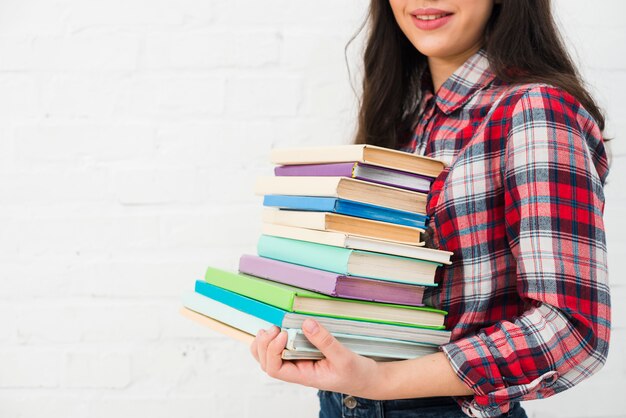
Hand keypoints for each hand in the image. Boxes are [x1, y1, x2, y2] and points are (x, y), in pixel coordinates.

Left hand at [250, 318, 380, 397]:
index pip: (276, 370)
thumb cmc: (356, 374)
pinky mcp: (305, 355)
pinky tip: (281, 330)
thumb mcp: (344, 357)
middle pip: (268, 363)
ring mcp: (300, 363)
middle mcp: (298, 371)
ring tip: (272, 329)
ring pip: (271, 358)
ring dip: (266, 343)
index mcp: (305, 376)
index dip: (272, 351)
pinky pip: (283, 350)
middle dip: (265, 345)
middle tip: (275, 328)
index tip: (284, 333)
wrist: (367, 379)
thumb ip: (325, 341)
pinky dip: (276, 340)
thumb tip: (307, 324)